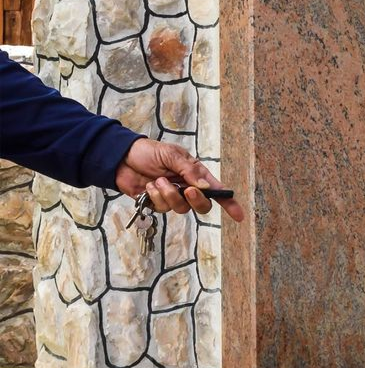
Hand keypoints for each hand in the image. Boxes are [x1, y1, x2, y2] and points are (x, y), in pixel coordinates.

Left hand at [114, 138, 244, 221]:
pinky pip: (162, 208)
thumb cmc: (149, 152)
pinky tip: (148, 186)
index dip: (229, 204)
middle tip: (186, 190)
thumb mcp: (171, 154)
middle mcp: (187, 188)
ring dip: (169, 195)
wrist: (122, 158)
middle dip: (196, 200)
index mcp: (196, 174)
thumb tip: (205, 186)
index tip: (239, 215)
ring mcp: (173, 197)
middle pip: (202, 206)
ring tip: (157, 180)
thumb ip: (188, 170)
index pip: (216, 191)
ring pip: (181, 208)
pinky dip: (155, 196)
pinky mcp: (158, 203)